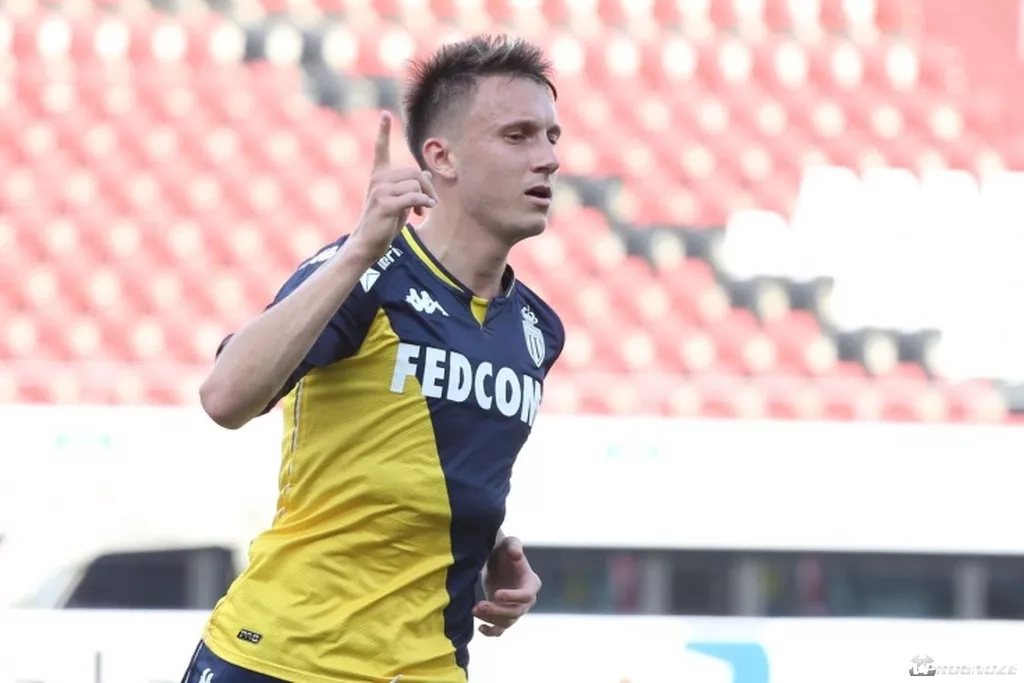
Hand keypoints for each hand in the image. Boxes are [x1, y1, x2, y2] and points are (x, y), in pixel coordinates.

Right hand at [348, 111, 436, 261]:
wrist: (368, 244)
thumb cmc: (384, 224)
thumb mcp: (399, 202)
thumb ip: (410, 187)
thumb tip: (426, 174)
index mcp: (378, 176)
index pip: (381, 149)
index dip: (383, 131)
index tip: (384, 114)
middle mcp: (378, 180)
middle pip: (414, 172)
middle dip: (427, 187)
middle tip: (429, 202)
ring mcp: (380, 191)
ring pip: (415, 184)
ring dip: (426, 198)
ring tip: (421, 212)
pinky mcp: (386, 204)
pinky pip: (414, 197)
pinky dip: (423, 203)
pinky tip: (422, 212)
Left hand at [474, 535, 540, 637]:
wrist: (494, 560)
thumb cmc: (504, 549)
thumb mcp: (509, 543)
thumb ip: (513, 545)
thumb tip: (517, 554)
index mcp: (532, 583)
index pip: (526, 595)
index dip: (513, 597)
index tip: (497, 594)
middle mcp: (526, 600)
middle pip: (515, 612)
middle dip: (497, 611)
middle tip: (479, 605)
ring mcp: (515, 609)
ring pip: (507, 622)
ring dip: (491, 619)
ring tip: (474, 609)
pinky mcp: (502, 615)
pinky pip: (500, 630)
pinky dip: (492, 632)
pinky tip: (480, 628)